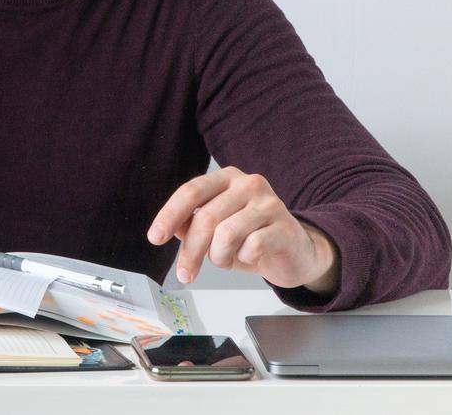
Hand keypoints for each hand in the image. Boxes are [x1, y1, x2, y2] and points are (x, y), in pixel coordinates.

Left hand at [147, 167, 339, 294]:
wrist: (295, 253)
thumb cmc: (251, 238)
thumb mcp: (216, 231)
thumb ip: (192, 224)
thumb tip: (170, 227)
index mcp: (227, 178)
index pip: (192, 191)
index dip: (169, 214)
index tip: (155, 237)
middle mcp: (248, 183)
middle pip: (206, 217)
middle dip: (191, 251)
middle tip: (185, 273)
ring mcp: (269, 203)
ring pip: (226, 234)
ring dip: (219, 257)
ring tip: (226, 260)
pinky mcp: (285, 226)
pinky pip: (251, 247)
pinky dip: (243, 259)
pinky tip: (250, 256)